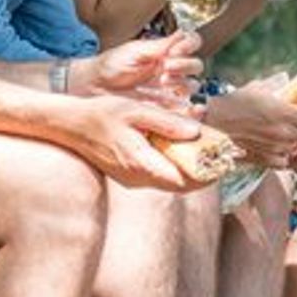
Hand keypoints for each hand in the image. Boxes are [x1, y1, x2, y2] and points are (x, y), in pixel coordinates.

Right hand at [57, 95, 208, 191]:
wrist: (71, 126)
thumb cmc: (102, 115)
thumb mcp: (136, 111)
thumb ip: (166, 122)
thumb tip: (196, 131)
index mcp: (141, 165)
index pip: (183, 180)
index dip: (207, 175)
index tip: (225, 163)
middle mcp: (137, 179)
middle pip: (180, 185)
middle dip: (203, 174)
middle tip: (223, 158)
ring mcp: (132, 180)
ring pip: (170, 182)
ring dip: (190, 171)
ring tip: (208, 153)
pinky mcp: (129, 176)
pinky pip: (159, 176)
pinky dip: (175, 166)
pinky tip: (183, 150)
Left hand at [79, 31, 203, 105]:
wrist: (92, 88)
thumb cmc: (110, 66)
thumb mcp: (134, 52)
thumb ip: (160, 46)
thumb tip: (182, 33)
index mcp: (165, 53)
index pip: (191, 44)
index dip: (189, 45)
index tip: (176, 50)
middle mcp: (171, 71)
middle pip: (194, 66)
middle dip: (184, 65)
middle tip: (165, 68)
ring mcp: (169, 91)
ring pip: (192, 86)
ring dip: (184, 83)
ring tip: (164, 83)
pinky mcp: (166, 110)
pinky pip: (186, 111)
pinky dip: (194, 111)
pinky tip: (193, 108)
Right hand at [203, 85, 296, 165]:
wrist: (210, 122)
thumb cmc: (232, 103)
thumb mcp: (259, 89)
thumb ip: (279, 93)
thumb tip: (291, 92)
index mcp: (284, 111)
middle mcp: (283, 131)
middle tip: (296, 126)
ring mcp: (274, 148)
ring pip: (296, 149)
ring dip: (294, 144)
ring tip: (282, 136)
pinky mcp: (264, 160)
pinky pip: (285, 163)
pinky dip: (287, 158)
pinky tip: (283, 152)